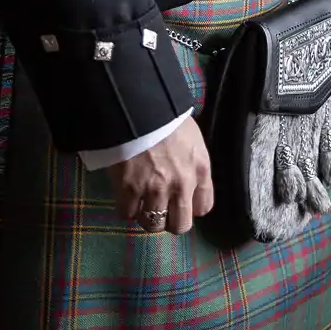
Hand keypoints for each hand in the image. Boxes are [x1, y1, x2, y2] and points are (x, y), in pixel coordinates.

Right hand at [107, 116, 213, 232]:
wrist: (137, 104)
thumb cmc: (166, 114)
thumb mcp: (191, 137)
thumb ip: (193, 163)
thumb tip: (188, 180)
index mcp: (200, 168)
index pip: (204, 207)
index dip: (191, 207)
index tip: (180, 201)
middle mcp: (181, 184)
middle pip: (180, 225)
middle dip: (170, 220)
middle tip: (159, 209)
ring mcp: (154, 189)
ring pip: (153, 225)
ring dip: (146, 216)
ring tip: (141, 203)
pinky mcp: (129, 189)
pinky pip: (127, 214)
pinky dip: (126, 208)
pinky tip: (126, 195)